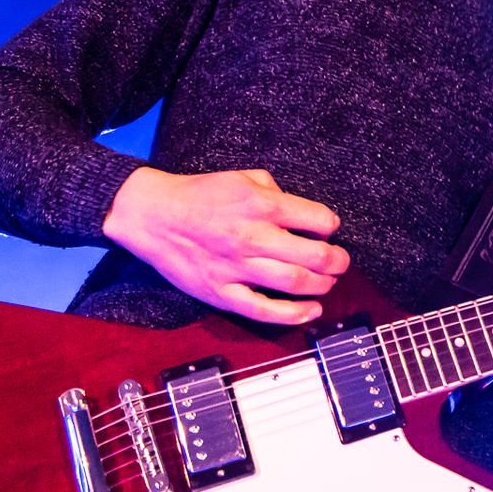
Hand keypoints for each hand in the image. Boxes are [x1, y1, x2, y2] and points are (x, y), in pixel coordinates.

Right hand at [101, 167, 349, 325]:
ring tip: (328, 282)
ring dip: (322, 285)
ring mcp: (237, 267)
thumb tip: (299, 210)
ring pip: (294, 283)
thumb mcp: (241, 176)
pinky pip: (264, 311)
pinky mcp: (221, 292)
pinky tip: (311, 311)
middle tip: (340, 262)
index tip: (330, 231)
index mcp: (261, 205)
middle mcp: (253, 236)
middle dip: (337, 261)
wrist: (152, 215)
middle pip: (314, 255)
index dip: (331, 226)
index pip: (318, 220)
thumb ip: (274, 189)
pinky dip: (293, 314)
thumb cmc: (197, 195)